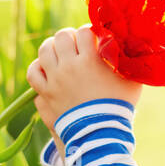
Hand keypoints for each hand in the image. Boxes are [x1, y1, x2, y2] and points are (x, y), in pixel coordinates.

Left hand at [26, 25, 142, 144]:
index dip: (89, 32)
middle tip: (76, 44)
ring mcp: (55, 79)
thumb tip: (126, 46)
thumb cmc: (119, 106)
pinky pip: (33, 72)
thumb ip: (127, 61)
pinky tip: (46, 68)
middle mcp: (69, 66)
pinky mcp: (46, 93)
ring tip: (59, 52)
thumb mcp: (131, 81)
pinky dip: (38, 67)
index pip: (84, 32)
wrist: (100, 134)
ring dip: (52, 47)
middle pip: (62, 36)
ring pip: (44, 50)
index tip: (94, 38)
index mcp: (90, 60)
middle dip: (70, 37)